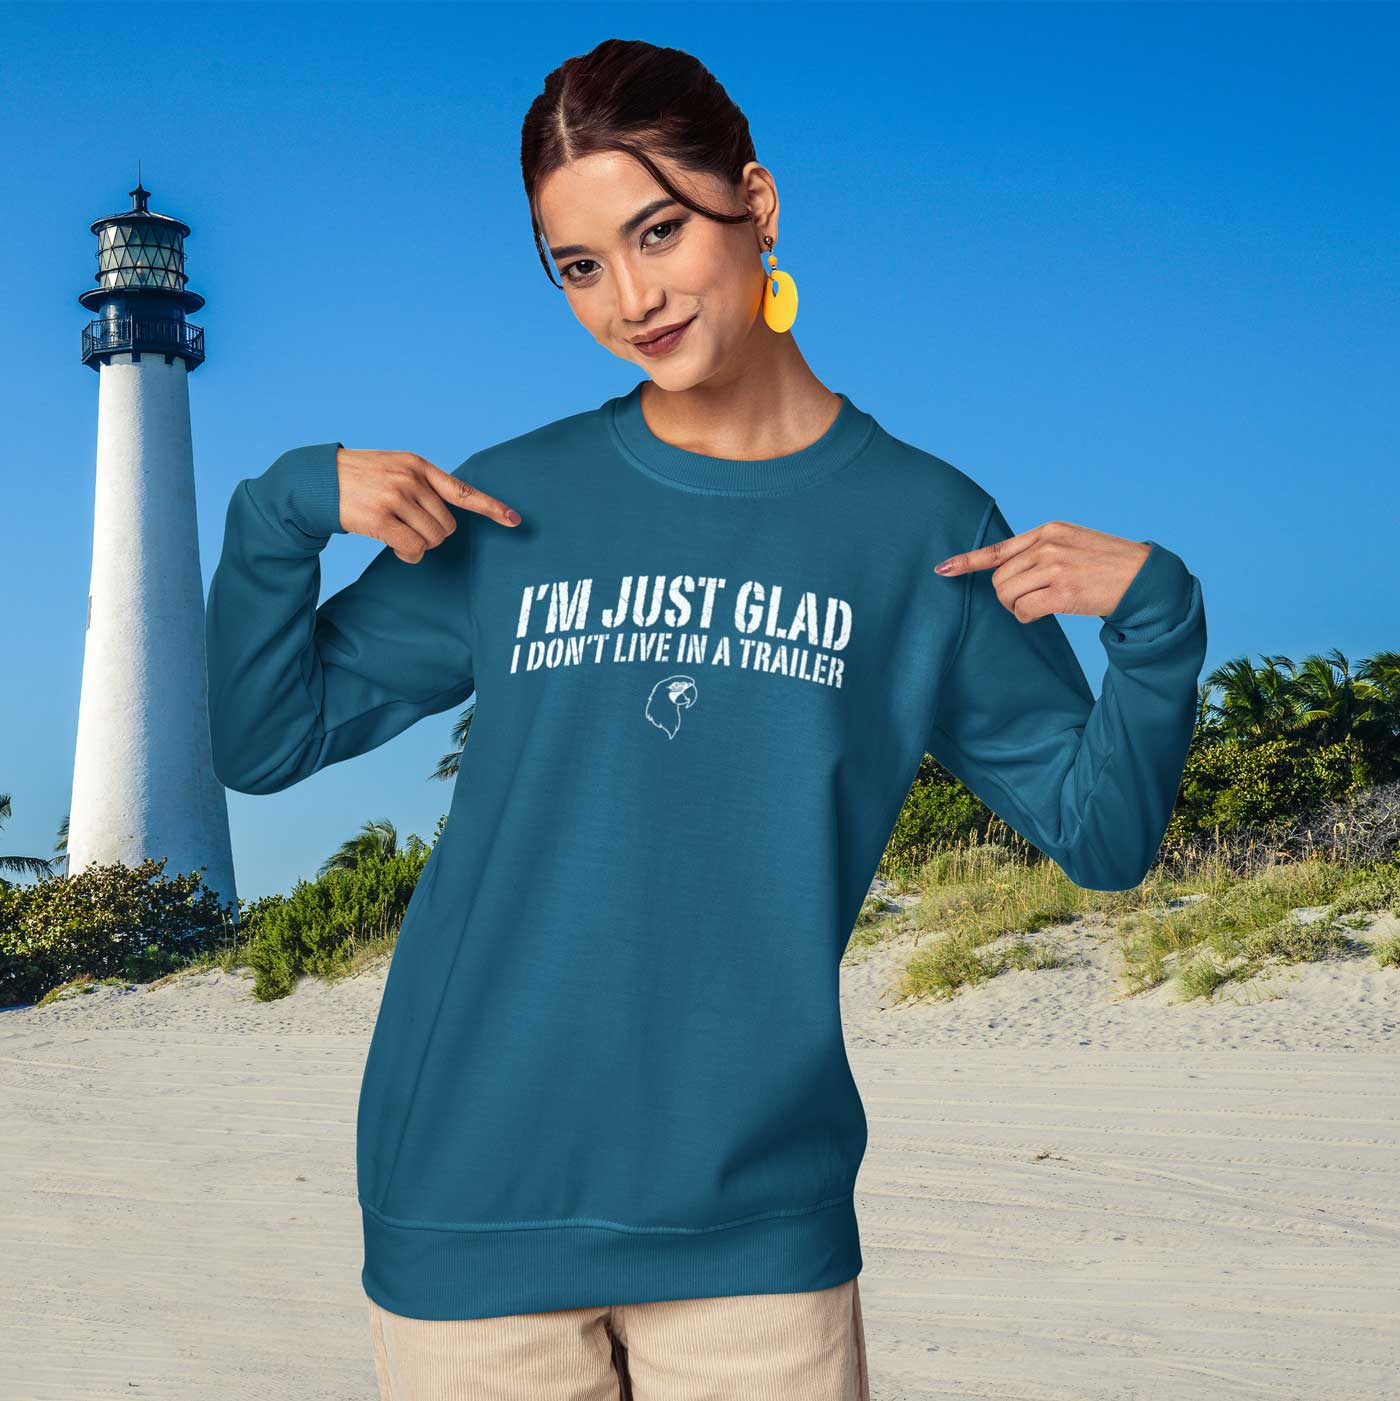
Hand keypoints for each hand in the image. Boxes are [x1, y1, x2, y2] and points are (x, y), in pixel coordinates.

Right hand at [335, 449, 521, 563]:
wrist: (316, 480)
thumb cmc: (359, 479)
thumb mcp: (394, 468)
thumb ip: (422, 486)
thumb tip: (445, 522)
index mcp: (419, 466)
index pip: (463, 490)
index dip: (491, 507)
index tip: (515, 520)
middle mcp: (411, 479)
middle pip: (448, 526)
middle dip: (433, 535)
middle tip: (409, 529)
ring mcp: (396, 497)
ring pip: (432, 539)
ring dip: (419, 546)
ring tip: (398, 535)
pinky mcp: (380, 518)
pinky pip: (412, 548)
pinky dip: (408, 554)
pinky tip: (396, 547)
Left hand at [934, 519, 1150, 621]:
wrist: (1144, 578)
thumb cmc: (1107, 565)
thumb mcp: (1072, 544)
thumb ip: (1041, 550)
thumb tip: (1006, 571)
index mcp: (1049, 531)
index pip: (999, 548)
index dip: (968, 561)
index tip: (943, 569)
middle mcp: (1049, 546)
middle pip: (1000, 578)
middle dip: (1006, 595)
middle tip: (1028, 600)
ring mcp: (1056, 568)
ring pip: (1007, 595)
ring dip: (1016, 607)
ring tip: (1039, 605)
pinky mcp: (1063, 592)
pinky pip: (1024, 610)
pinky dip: (1026, 616)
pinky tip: (1042, 613)